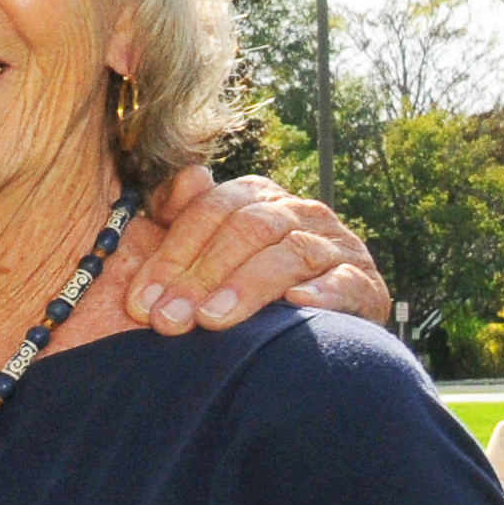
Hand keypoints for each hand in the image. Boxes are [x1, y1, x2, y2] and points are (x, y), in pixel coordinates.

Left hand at [120, 169, 388, 334]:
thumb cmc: (244, 286)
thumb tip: (187, 177)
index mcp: (257, 199)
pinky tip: (296, 303)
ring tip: (212, 320)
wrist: (312, 327)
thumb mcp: (205, 251)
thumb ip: (185, 216)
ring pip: (291, 253)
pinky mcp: (364, 283)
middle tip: (168, 320)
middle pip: (249, 229)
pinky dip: (323, 291)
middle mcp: (299, 213)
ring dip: (248, 287)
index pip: (210, 211)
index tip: (139, 302)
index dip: (171, 255)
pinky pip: (346, 281)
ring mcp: (335, 246)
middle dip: (201, 276)